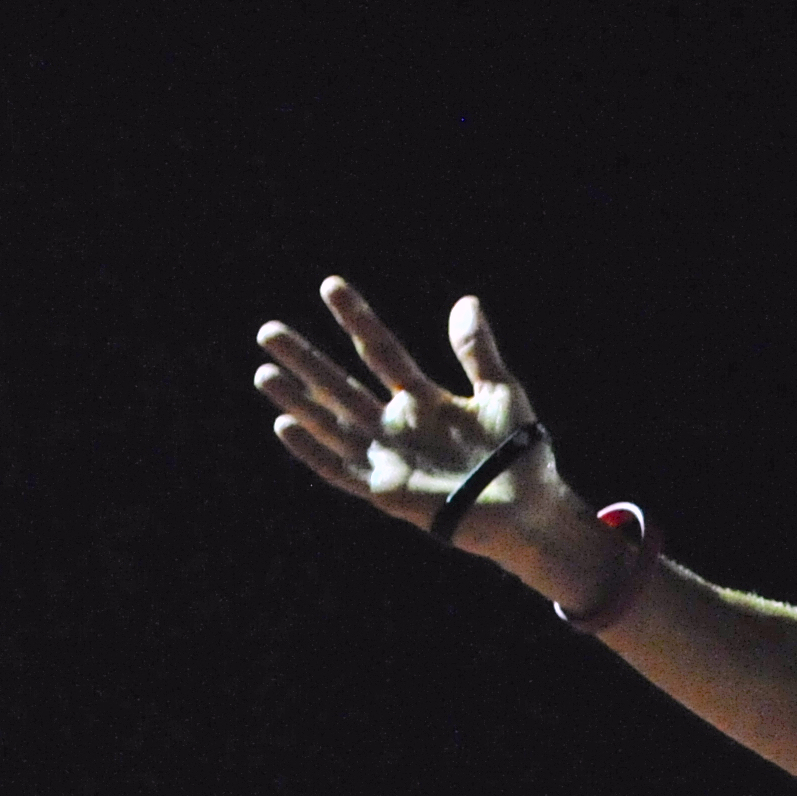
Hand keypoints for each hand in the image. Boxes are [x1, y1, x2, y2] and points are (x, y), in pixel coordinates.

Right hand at [255, 280, 571, 553]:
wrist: (531, 510)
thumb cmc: (520, 455)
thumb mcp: (501, 394)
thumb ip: (477, 353)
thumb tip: (465, 302)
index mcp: (422, 399)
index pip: (379, 350)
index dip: (356, 318)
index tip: (330, 285)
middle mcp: (397, 425)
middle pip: (341, 384)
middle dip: (306, 359)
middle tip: (268, 330)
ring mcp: (390, 458)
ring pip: (332, 423)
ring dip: (298, 400)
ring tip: (264, 372)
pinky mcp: (388, 492)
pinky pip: (341, 470)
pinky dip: (313, 451)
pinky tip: (285, 426)